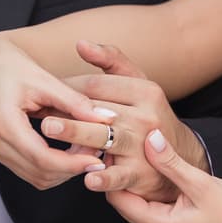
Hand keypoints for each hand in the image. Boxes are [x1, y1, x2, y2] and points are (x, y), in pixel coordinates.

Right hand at [0, 33, 108, 189]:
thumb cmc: (12, 66)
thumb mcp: (46, 80)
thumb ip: (76, 102)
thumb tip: (108, 118)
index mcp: (5, 123)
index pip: (43, 159)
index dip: (73, 164)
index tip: (98, 160)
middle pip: (40, 173)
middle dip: (72, 169)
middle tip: (97, 153)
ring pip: (36, 178)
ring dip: (64, 171)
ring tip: (87, 151)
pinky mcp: (0, 151)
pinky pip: (30, 170)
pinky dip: (53, 167)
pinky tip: (70, 151)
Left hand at [41, 41, 209, 202]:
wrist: (181, 159)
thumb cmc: (148, 118)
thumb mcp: (139, 85)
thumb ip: (112, 62)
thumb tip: (80, 44)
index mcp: (145, 91)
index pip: (99, 85)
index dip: (69, 87)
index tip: (44, 93)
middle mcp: (146, 117)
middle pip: (99, 109)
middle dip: (66, 111)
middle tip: (40, 110)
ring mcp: (145, 146)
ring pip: (105, 138)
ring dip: (77, 134)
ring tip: (50, 130)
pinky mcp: (142, 175)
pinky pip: (120, 176)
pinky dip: (105, 178)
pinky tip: (88, 178)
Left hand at [105, 130, 221, 222]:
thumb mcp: (200, 184)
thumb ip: (172, 163)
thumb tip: (150, 138)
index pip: (117, 197)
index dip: (113, 170)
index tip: (116, 145)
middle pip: (121, 199)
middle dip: (119, 172)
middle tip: (121, 143)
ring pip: (134, 200)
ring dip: (132, 177)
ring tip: (134, 149)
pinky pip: (147, 203)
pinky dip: (145, 184)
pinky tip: (151, 164)